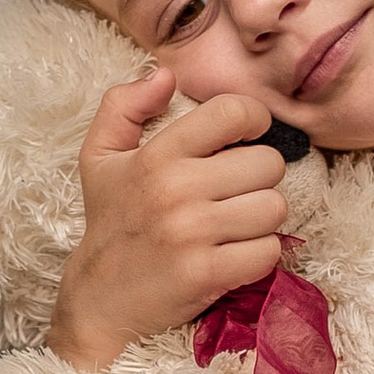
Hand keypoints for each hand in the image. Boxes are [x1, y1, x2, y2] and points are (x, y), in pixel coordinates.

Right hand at [45, 72, 285, 370]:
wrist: (98, 300)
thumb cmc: (109, 222)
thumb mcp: (100, 156)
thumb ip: (123, 105)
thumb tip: (164, 74)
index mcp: (158, 155)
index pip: (233, 113)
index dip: (254, 119)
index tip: (247, 136)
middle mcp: (176, 189)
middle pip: (268, 164)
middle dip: (259, 178)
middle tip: (235, 192)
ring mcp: (193, 233)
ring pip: (274, 208)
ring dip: (262, 219)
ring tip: (235, 225)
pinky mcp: (207, 274)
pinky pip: (269, 251)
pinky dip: (260, 255)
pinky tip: (235, 254)